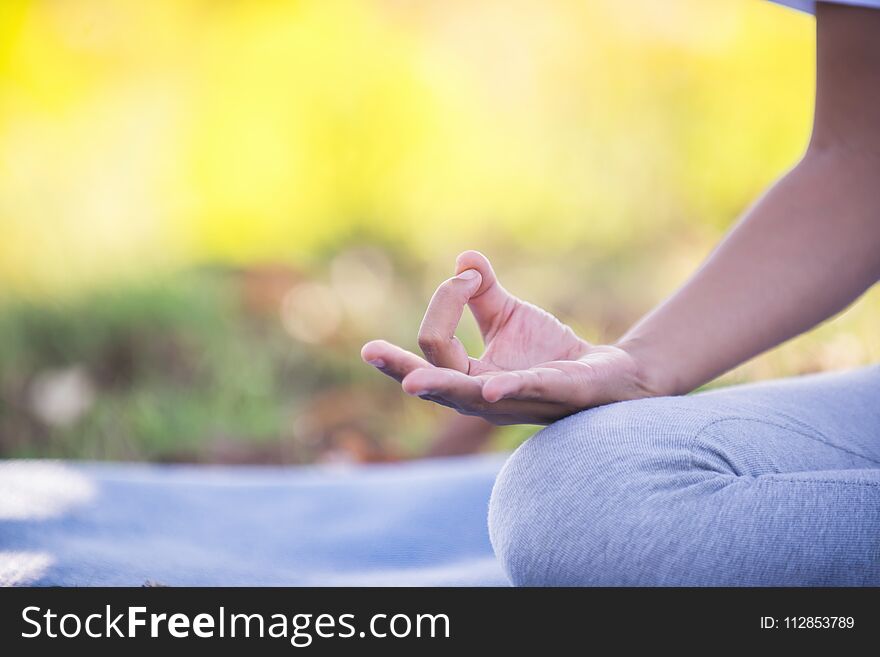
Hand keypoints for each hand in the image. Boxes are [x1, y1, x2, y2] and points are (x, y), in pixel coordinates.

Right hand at [361, 251, 656, 424]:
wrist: (604, 375)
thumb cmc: (549, 352)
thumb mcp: (509, 317)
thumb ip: (482, 293)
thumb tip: (464, 256)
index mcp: (467, 376)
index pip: (434, 346)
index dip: (445, 302)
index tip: (470, 274)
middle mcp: (481, 396)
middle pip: (434, 379)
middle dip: (400, 368)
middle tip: (370, 351)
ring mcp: (513, 401)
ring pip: (467, 394)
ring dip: (439, 386)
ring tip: (411, 383)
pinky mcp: (550, 393)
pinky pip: (522, 391)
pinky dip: (507, 386)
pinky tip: (490, 386)